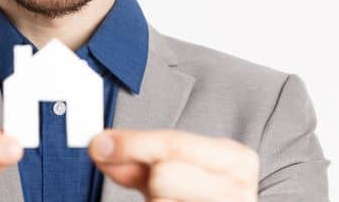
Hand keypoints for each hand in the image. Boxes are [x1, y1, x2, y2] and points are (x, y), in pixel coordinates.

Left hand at [88, 129, 258, 201]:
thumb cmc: (202, 196)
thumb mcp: (178, 171)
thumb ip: (141, 158)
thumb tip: (101, 146)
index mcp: (237, 160)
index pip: (176, 144)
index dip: (132, 143)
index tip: (99, 145)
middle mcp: (238, 190)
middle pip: (164, 175)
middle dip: (151, 180)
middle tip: (156, 184)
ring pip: (159, 200)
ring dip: (154, 200)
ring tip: (171, 200)